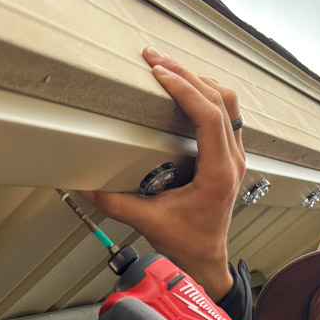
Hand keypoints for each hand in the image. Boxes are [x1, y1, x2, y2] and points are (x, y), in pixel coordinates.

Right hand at [79, 50, 244, 301]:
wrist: (206, 260)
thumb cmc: (187, 245)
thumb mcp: (147, 223)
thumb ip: (115, 203)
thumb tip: (84, 185)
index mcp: (218, 173)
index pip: (210, 116)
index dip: (185, 89)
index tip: (159, 74)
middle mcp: (233, 161)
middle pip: (221, 100)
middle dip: (186, 74)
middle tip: (155, 58)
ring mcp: (235, 157)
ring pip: (229, 103)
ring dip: (199, 80)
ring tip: (168, 66)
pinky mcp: (231, 157)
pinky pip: (227, 114)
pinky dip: (206, 94)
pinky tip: (185, 88)